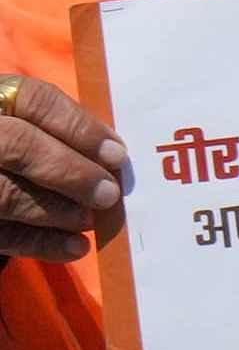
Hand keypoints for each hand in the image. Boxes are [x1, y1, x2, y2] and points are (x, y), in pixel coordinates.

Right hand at [0, 80, 124, 264]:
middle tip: (108, 194)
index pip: (33, 101)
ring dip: (54, 210)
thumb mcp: (29, 119)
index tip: (117, 154)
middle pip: (17, 145)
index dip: (78, 127)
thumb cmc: (18, 142)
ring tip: (88, 220)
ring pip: (4, 193)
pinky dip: (38, 243)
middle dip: (69, 171)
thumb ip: (61, 129)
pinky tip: (75, 247)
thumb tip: (113, 157)